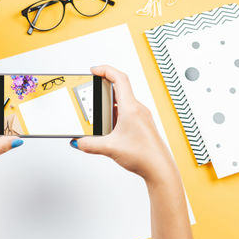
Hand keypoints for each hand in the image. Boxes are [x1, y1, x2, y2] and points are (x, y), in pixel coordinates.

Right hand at [71, 65, 177, 182]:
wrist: (160, 169)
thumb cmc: (144, 156)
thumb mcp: (110, 148)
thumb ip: (89, 144)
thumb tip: (78, 141)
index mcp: (131, 108)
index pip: (119, 78)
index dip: (105, 70)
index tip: (94, 70)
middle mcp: (137, 109)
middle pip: (120, 88)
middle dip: (103, 88)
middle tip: (91, 91)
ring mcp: (140, 117)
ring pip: (122, 102)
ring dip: (108, 103)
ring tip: (97, 112)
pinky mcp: (141, 125)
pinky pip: (126, 113)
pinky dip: (114, 115)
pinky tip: (108, 127)